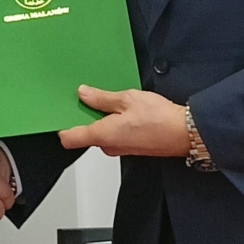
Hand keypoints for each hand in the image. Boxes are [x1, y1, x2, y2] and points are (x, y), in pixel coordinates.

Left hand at [57, 86, 188, 156]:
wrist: (186, 133)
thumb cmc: (160, 118)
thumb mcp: (127, 99)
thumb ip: (102, 98)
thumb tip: (83, 94)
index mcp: (103, 135)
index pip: (70, 138)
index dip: (60, 126)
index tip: (56, 113)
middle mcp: (109, 146)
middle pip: (85, 132)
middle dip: (84, 115)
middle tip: (86, 96)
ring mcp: (120, 148)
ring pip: (101, 132)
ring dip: (101, 117)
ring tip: (109, 98)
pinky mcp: (131, 147)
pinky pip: (114, 133)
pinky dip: (114, 122)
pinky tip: (123, 108)